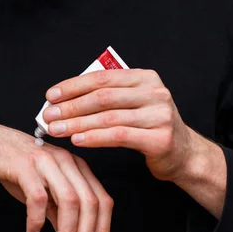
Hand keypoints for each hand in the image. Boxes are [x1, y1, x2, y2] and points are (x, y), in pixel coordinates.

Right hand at [0, 123, 113, 231]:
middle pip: (89, 203)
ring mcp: (47, 162)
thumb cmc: (17, 166)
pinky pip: (38, 198)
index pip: (101, 200)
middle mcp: (67, 161)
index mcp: (77, 166)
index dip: (102, 229)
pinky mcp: (25, 166)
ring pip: (70, 201)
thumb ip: (59, 211)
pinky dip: (37, 220)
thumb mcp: (44, 189)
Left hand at [42, 69, 196, 182]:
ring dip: (78, 123)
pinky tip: (78, 140)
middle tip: (49, 116)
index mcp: (145, 78)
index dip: (73, 86)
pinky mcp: (160, 138)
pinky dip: (95, 137)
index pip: (102, 78)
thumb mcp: (133, 104)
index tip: (51, 96)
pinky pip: (119, 136)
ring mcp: (159, 115)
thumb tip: (64, 101)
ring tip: (57, 130)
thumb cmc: (150, 127)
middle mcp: (154, 93)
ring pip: (108, 117)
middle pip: (103, 97)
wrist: (183, 153)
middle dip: (71, 106)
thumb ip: (107, 97)